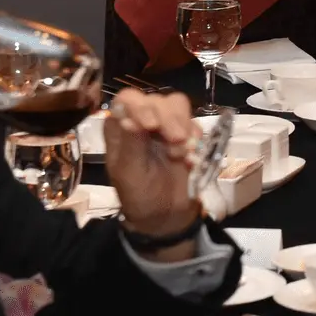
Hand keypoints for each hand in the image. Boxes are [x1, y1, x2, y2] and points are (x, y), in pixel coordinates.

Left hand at [104, 88, 202, 253]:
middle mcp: (141, 120)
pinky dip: (195, 136)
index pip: (127, 100)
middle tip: (177, 141)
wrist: (165, 215)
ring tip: (183, 151)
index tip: (151, 125)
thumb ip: (131, 144)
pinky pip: (193, 122)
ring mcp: (164, 125)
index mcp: (119, 127)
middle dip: (168, 119)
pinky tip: (191, 155)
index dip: (140, 106)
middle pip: (156, 100)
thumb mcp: (130, 174)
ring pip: (177, 105)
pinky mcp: (184, 133)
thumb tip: (128, 119)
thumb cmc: (139, 194)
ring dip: (183, 125)